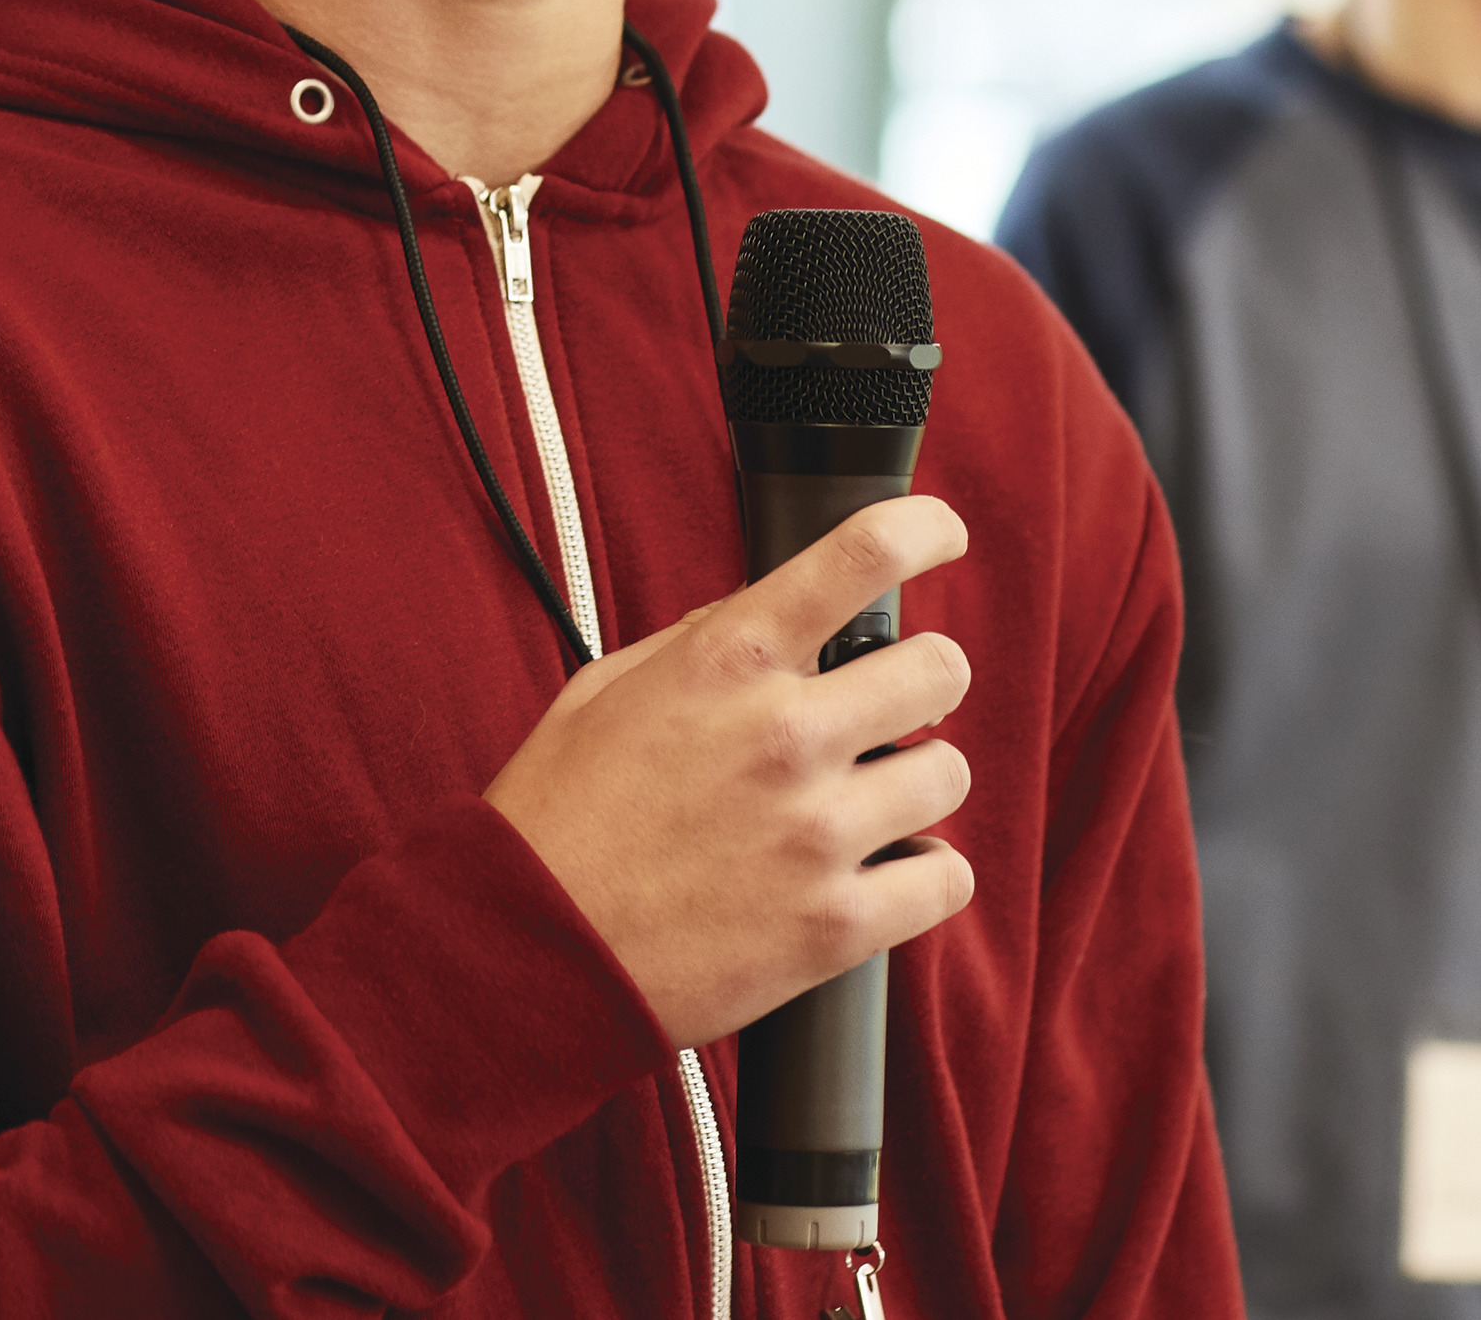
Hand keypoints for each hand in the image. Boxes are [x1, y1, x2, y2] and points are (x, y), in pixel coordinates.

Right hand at [482, 495, 976, 1048]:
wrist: (532, 951)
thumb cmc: (557, 819)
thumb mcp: (605, 692)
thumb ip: (699, 642)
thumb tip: (771, 612)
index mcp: (725, 663)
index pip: (858, 555)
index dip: (922, 529)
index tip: (940, 535)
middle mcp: (783, 733)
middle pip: (939, 669)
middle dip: (922, 682)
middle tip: (890, 708)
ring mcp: (816, 830)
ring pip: (948, 775)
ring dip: (915, 785)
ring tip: (866, 805)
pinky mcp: (837, 924)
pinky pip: (947, 881)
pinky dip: (924, 877)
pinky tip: (883, 874)